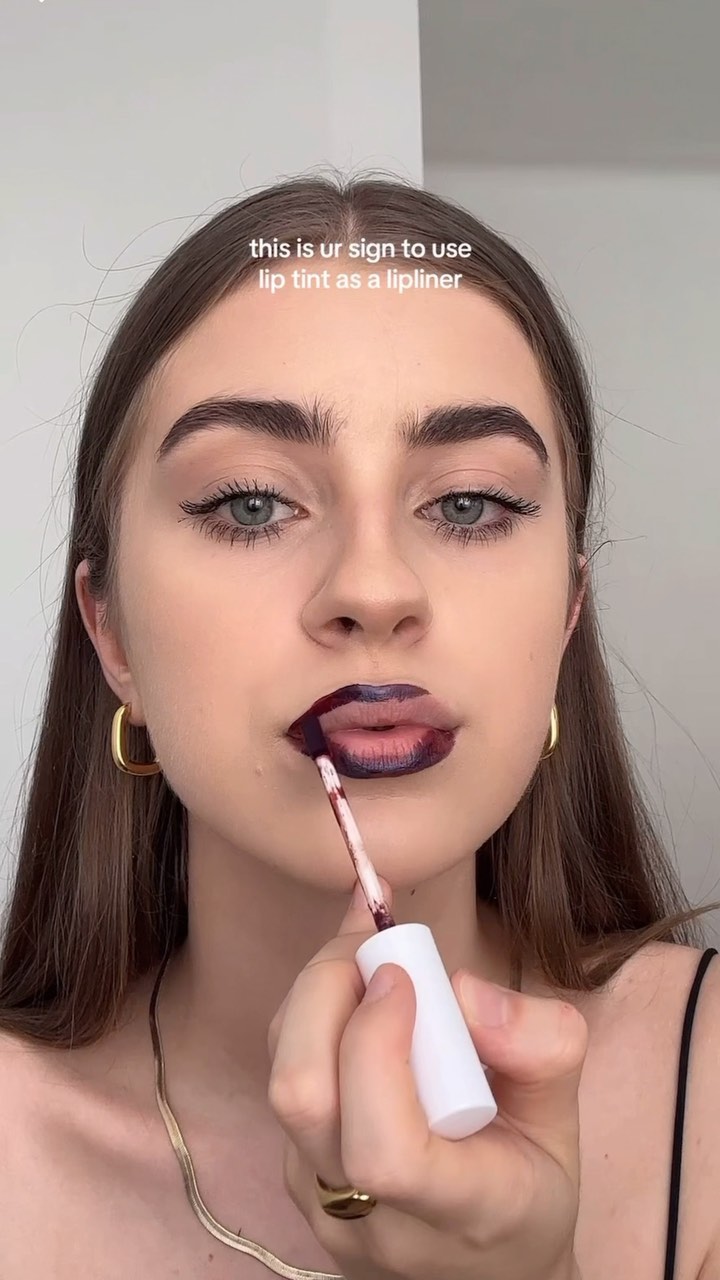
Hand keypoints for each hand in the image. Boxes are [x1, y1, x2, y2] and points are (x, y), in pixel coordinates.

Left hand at [267, 878, 586, 1279]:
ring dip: (316, 995)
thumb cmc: (527, 1194)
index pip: (383, 1152)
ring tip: (366, 952)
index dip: (377, 1050)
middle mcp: (367, 1215)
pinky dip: (311, 1016)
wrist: (484, 1269)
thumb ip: (543, 1051)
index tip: (405, 978)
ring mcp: (319, 1197)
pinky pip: (286, 1078)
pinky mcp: (295, 1169)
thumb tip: (466, 990)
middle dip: (326, 991)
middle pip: (302, 1097)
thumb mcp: (565, 1125)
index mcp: (455, 1212)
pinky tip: (355, 988)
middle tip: (375, 941)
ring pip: (284, 1078)